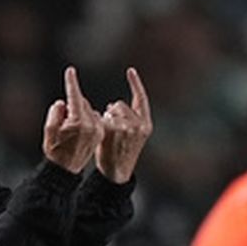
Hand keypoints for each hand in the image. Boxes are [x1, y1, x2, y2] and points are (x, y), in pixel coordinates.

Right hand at [42, 66, 103, 174]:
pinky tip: (81, 133)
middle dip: (72, 107)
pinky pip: (95, 118)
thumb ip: (55, 112)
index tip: (70, 71)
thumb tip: (64, 102)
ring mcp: (98, 130)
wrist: (65, 171)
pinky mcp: (101, 133)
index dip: (71, 83)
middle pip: (82, 103)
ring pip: (89, 110)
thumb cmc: (54, 151)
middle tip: (64, 124)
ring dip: (80, 114)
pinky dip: (88, 120)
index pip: (74, 97)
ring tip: (72, 133)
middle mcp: (91, 125)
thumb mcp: (49, 130)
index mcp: (78, 122)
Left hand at [95, 67, 152, 182]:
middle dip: (112, 112)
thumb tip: (111, 105)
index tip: (130, 71)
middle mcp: (140, 124)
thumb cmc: (119, 156)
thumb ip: (126, 120)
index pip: (141, 99)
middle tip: (111, 131)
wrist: (115, 174)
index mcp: (146, 125)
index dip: (135, 84)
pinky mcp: (115, 129)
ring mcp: (128, 126)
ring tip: (108, 135)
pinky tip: (103, 136)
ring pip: (111, 109)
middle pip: (119, 104)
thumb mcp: (130, 137)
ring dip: (106, 118)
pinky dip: (100, 124)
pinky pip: (103, 118)